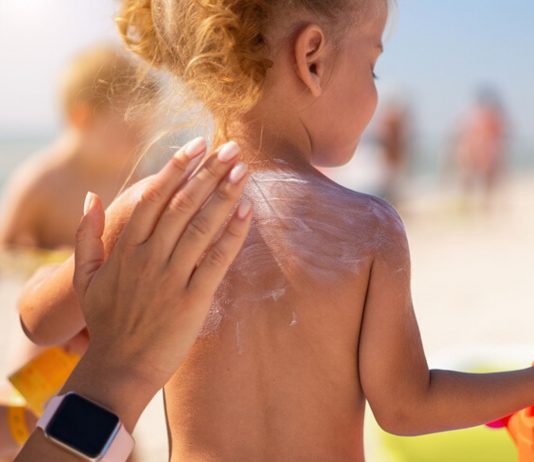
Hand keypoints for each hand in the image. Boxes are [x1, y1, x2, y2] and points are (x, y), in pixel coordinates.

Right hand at [65, 138, 250, 428]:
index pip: (153, 196)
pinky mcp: (193, 300)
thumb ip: (85, 234)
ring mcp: (172, 278)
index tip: (197, 144)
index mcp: (126, 247)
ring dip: (225, 195)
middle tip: (230, 147)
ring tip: (243, 169)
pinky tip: (247, 211)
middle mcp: (150, 257)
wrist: (120, 367)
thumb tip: (90, 196)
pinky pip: (217, 260)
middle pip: (183, 204)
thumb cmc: (106, 320)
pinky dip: (233, 234)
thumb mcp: (84, 276)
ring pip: (202, 226)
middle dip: (209, 172)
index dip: (177, 167)